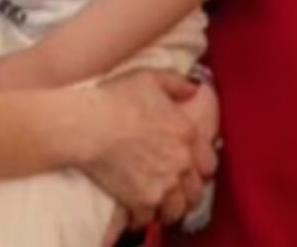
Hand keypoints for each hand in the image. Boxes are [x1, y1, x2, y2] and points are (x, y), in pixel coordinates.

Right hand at [78, 70, 201, 224]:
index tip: (193, 168)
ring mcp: (163, 184)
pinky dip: (144, 217)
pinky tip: (139, 212)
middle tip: (179, 190)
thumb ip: (178, 84)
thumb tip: (193, 88)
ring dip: (171, 208)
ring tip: (162, 206)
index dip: (202, 167)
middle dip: (190, 191)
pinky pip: (149, 218)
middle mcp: (180, 162)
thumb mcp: (151, 78)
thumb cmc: (116, 99)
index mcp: (187, 134)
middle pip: (196, 191)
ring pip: (177, 209)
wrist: (87, 126)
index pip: (208, 162)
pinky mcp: (140, 200)